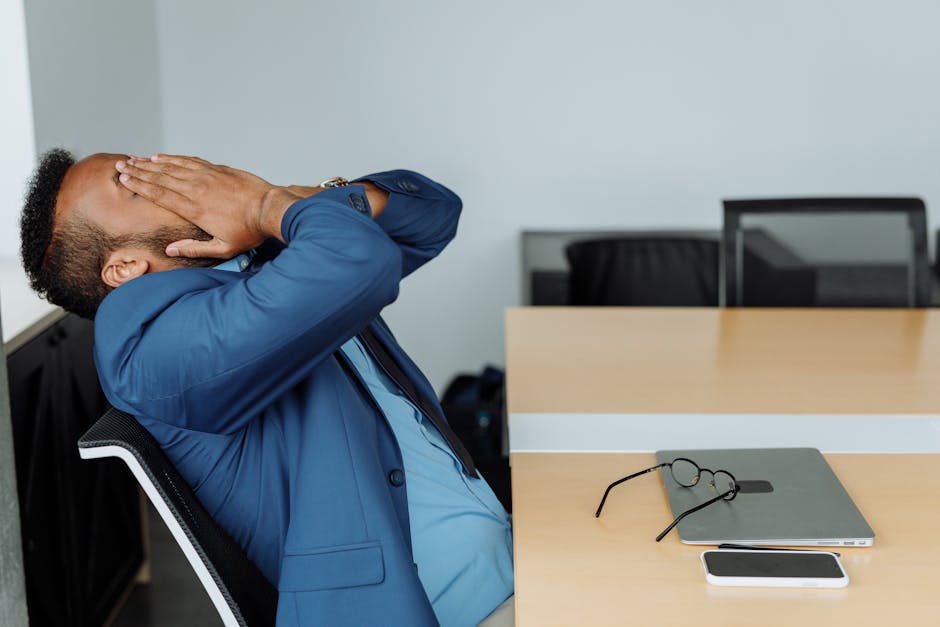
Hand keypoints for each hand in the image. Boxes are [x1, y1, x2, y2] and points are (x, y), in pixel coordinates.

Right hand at [116, 154, 299, 258]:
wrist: (270, 209)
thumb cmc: (249, 232)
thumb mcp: (223, 248)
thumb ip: (195, 249)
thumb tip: (170, 250)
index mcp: (194, 209)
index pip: (160, 195)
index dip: (140, 186)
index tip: (125, 179)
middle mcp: (197, 189)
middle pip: (161, 178)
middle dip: (139, 171)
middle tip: (121, 166)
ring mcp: (207, 176)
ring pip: (173, 167)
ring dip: (152, 163)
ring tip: (135, 159)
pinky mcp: (217, 169)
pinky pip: (190, 161)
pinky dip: (174, 158)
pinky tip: (162, 157)